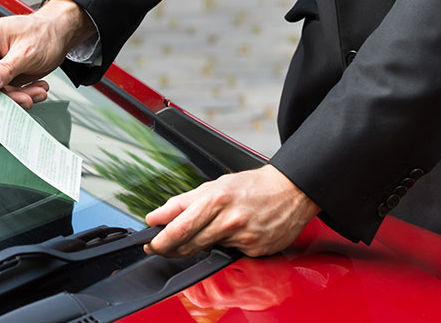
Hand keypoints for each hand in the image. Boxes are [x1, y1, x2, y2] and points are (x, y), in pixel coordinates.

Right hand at [0, 0, 94, 99]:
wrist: (59, 34)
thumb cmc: (44, 33)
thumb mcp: (27, 52)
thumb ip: (7, 68)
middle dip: (6, 94)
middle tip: (26, 99)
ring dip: (17, 96)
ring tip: (37, 92)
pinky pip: (4, 91)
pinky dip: (21, 94)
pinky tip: (36, 89)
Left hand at [143, 165, 319, 257]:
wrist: (291, 191)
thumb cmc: (252, 186)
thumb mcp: (214, 186)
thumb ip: (182, 203)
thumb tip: (155, 217)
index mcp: (216, 200)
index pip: (179, 228)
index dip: (160, 240)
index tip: (149, 243)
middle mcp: (229, 220)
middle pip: (189, 245)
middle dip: (169, 249)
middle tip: (159, 247)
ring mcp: (244, 238)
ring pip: (208, 250)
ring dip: (197, 245)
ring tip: (203, 232)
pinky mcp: (256, 250)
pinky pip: (230, 253)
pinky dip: (225, 246)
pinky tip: (233, 233)